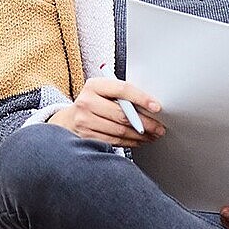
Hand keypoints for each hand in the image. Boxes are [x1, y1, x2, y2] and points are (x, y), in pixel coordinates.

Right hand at [46, 76, 164, 146]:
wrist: (69, 120)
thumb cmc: (93, 103)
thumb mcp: (103, 92)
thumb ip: (122, 95)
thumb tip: (150, 105)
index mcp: (94, 85)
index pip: (122, 89)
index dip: (142, 98)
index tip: (156, 107)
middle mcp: (87, 102)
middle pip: (123, 114)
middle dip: (146, 123)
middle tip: (159, 127)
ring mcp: (85, 121)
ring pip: (120, 131)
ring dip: (141, 135)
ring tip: (153, 135)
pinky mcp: (87, 137)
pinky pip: (114, 141)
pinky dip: (130, 142)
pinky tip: (139, 140)